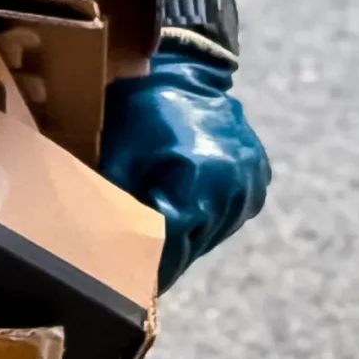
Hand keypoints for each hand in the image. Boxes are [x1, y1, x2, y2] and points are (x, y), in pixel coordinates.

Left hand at [100, 55, 271, 293]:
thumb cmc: (141, 111)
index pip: (169, 248)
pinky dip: (208, 217)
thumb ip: (116, 208)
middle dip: (164, 257)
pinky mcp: (259, 178)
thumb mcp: (118, 158)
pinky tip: (189, 207)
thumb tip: (99, 253)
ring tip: (162, 235)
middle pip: (191, 246)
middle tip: (135, 271)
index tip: (127, 288)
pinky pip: (230, 215)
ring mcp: (250, 184)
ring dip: (188, 239)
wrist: (185, 70)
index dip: (146, 269)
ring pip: (211, 235)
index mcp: (197, 184)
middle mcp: (231, 189)